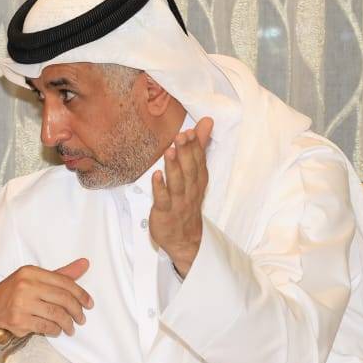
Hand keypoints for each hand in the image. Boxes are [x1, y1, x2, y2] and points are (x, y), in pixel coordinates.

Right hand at [0, 258, 93, 340]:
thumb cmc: (12, 295)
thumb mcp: (33, 279)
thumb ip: (60, 274)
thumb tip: (85, 263)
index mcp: (30, 272)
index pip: (64, 282)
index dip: (81, 294)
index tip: (89, 304)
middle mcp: (25, 285)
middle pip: (63, 298)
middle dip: (77, 311)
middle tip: (82, 319)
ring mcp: (20, 303)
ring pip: (56, 314)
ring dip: (68, 324)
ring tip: (70, 328)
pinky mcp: (18, 320)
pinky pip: (46, 326)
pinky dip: (54, 330)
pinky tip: (55, 331)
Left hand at [150, 117, 213, 276]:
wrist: (185, 239)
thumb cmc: (187, 202)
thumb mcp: (195, 175)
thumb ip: (198, 148)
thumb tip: (206, 123)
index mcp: (197, 181)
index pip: (199, 162)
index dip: (195, 147)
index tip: (191, 131)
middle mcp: (190, 190)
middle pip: (189, 170)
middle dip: (186, 152)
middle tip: (181, 135)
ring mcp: (178, 202)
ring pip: (177, 183)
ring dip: (174, 167)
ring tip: (170, 150)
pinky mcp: (165, 212)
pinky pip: (163, 199)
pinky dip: (160, 188)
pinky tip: (156, 176)